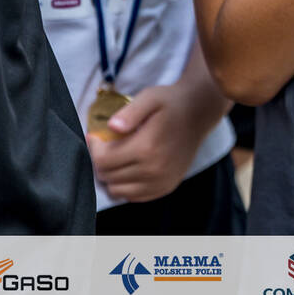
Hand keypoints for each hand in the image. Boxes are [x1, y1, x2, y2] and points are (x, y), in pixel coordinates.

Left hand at [87, 84, 206, 203]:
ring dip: (111, 176)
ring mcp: (161, 182)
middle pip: (108, 177)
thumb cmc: (171, 103)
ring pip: (118, 191)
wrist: (199, 112)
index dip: (94, 148)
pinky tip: (130, 168)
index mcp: (146, 148)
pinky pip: (134, 197)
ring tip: (116, 157)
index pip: (103, 160)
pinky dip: (126, 186)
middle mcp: (154, 170)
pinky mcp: (166, 187)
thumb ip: (129, 112)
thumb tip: (111, 127)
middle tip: (105, 145)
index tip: (95, 136)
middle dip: (100, 161)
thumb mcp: (150, 97)